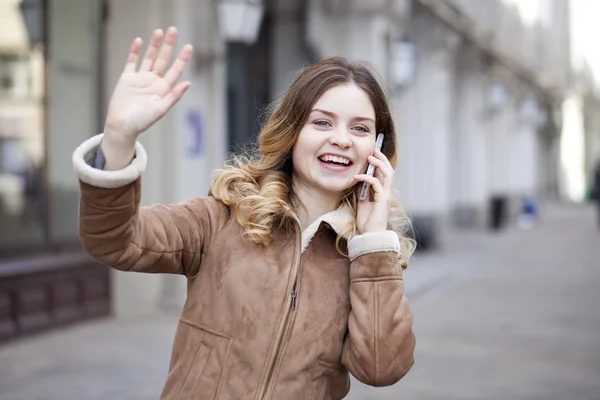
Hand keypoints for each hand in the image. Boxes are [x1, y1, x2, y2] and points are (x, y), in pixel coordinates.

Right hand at [104, 27, 192, 142]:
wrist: (122, 125)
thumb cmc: (142, 121)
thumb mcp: (160, 109)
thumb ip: (174, 96)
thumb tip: (188, 83)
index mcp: (163, 89)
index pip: (175, 70)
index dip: (182, 59)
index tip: (189, 46)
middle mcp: (153, 82)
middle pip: (163, 59)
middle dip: (168, 45)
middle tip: (173, 30)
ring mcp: (140, 79)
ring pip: (149, 58)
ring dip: (154, 45)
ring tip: (159, 31)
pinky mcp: (127, 78)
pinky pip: (132, 61)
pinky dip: (135, 51)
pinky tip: (139, 41)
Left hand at [353, 149, 394, 233]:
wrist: (370, 235)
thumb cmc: (367, 221)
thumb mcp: (363, 202)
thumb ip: (364, 191)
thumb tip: (359, 179)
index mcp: (383, 192)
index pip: (384, 173)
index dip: (380, 162)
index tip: (372, 153)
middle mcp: (387, 192)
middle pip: (389, 170)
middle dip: (382, 158)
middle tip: (373, 149)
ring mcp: (386, 196)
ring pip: (388, 174)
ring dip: (379, 164)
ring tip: (370, 157)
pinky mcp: (382, 200)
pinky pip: (376, 184)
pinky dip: (367, 178)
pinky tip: (357, 176)